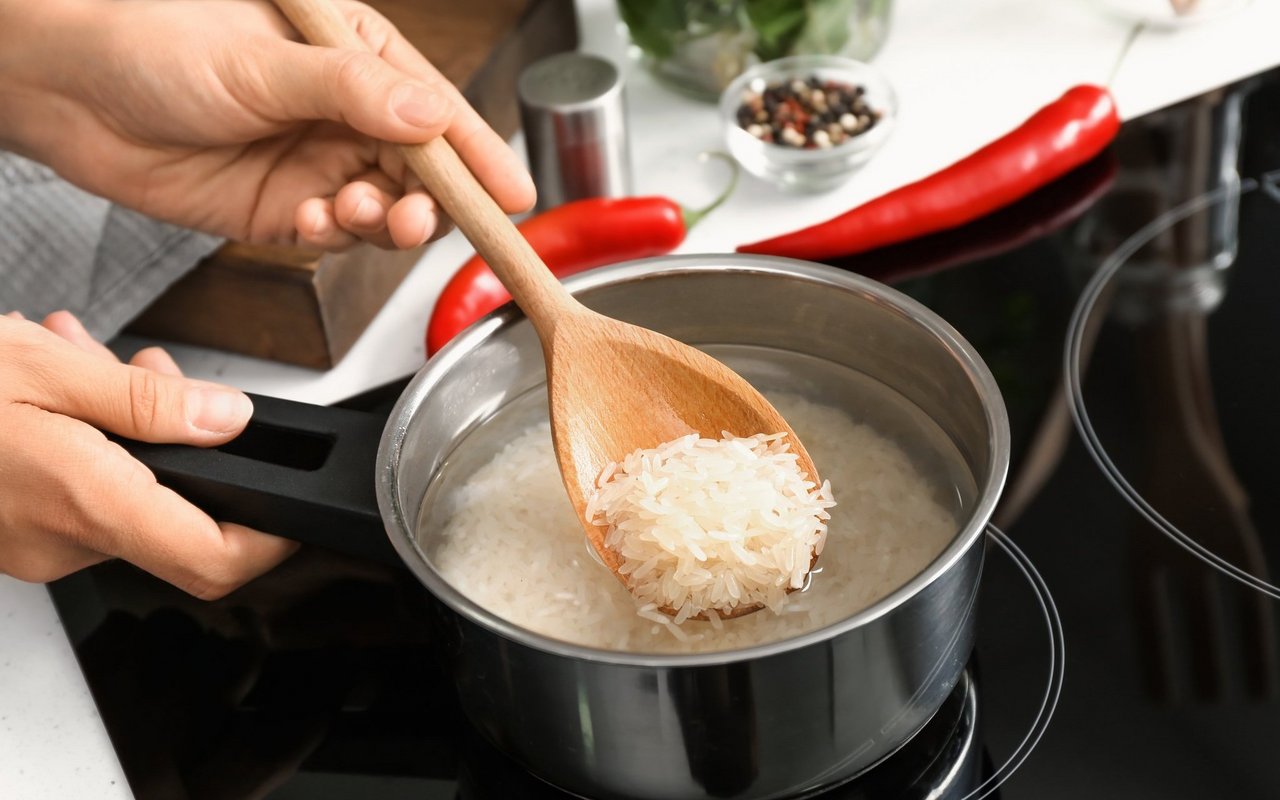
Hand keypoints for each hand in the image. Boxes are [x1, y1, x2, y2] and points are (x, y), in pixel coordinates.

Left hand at [0, 0, 533, 249]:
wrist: (64, 89)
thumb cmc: (154, 38)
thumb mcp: (266, 60)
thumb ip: (354, 92)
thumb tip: (429, 120)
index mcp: (356, 56)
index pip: (437, 109)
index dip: (480, 155)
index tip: (513, 196)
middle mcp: (344, 112)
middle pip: (421, 169)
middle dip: (430, 199)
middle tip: (416, 215)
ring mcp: (315, 162)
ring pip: (384, 209)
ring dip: (381, 220)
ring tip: (355, 211)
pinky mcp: (283, 209)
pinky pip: (334, 235)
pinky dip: (336, 236)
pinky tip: (316, 219)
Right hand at [0, 311, 295, 597]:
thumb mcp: (45, 370)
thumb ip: (148, 401)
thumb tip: (229, 419)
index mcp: (82, 504)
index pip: (212, 560)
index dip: (269, 539)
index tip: (292, 509)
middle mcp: (61, 542)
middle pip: (175, 509)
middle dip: (182, 435)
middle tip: (148, 370)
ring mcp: (36, 542)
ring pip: (127, 492)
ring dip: (127, 425)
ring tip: (90, 364)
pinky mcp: (18, 528)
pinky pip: (83, 492)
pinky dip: (89, 441)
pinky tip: (65, 390)